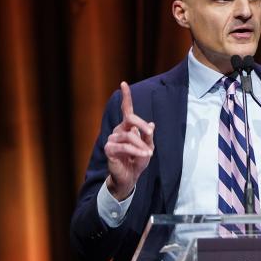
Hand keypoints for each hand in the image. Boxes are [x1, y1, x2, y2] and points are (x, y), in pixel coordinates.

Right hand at [104, 81, 154, 199]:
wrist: (129, 177)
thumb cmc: (137, 161)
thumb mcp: (148, 148)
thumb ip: (148, 137)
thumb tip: (152, 125)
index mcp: (127, 128)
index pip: (126, 111)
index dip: (126, 97)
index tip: (123, 83)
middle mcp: (118, 130)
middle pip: (130, 119)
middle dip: (141, 124)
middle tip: (150, 132)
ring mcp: (112, 139)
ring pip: (129, 136)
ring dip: (141, 145)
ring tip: (148, 154)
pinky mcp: (109, 149)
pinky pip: (125, 147)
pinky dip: (136, 151)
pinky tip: (143, 155)